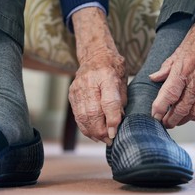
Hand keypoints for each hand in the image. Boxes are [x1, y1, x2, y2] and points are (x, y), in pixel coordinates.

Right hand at [70, 7, 126, 144]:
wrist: (94, 54)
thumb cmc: (113, 68)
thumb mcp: (123, 80)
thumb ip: (121, 101)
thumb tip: (118, 122)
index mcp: (106, 76)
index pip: (108, 102)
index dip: (112, 120)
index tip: (114, 133)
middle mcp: (89, 82)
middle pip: (93, 112)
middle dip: (101, 131)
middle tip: (110, 140)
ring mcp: (78, 88)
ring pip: (83, 117)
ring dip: (93, 132)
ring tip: (103, 140)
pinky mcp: (72, 94)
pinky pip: (77, 116)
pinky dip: (85, 127)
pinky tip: (93, 134)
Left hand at [150, 0, 194, 128]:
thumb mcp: (178, 50)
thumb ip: (166, 68)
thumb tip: (153, 78)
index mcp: (183, 70)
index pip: (168, 95)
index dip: (160, 108)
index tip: (154, 116)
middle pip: (181, 108)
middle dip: (170, 120)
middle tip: (162, 124)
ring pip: (194, 112)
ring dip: (182, 120)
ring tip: (174, 122)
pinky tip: (190, 116)